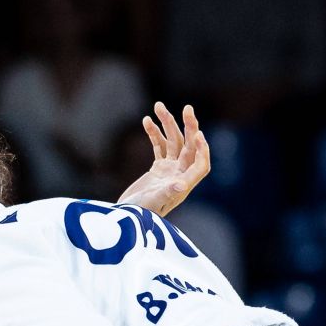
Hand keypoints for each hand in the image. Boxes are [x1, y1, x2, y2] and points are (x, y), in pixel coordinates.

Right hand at [116, 102, 209, 216]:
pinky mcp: (157, 170)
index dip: (202, 149)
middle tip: (187, 108)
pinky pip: (159, 147)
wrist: (123, 219)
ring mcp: (169, 172)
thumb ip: (166, 193)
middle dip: (189, 128)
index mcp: (183, 185)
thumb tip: (181, 184)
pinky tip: (146, 121)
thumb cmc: (137, 214)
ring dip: (167, 125)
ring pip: (173, 143)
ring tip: (157, 107)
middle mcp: (179, 176)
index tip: (197, 133)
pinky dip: (154, 134)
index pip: (200, 165)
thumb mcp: (151, 203)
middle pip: (190, 148)